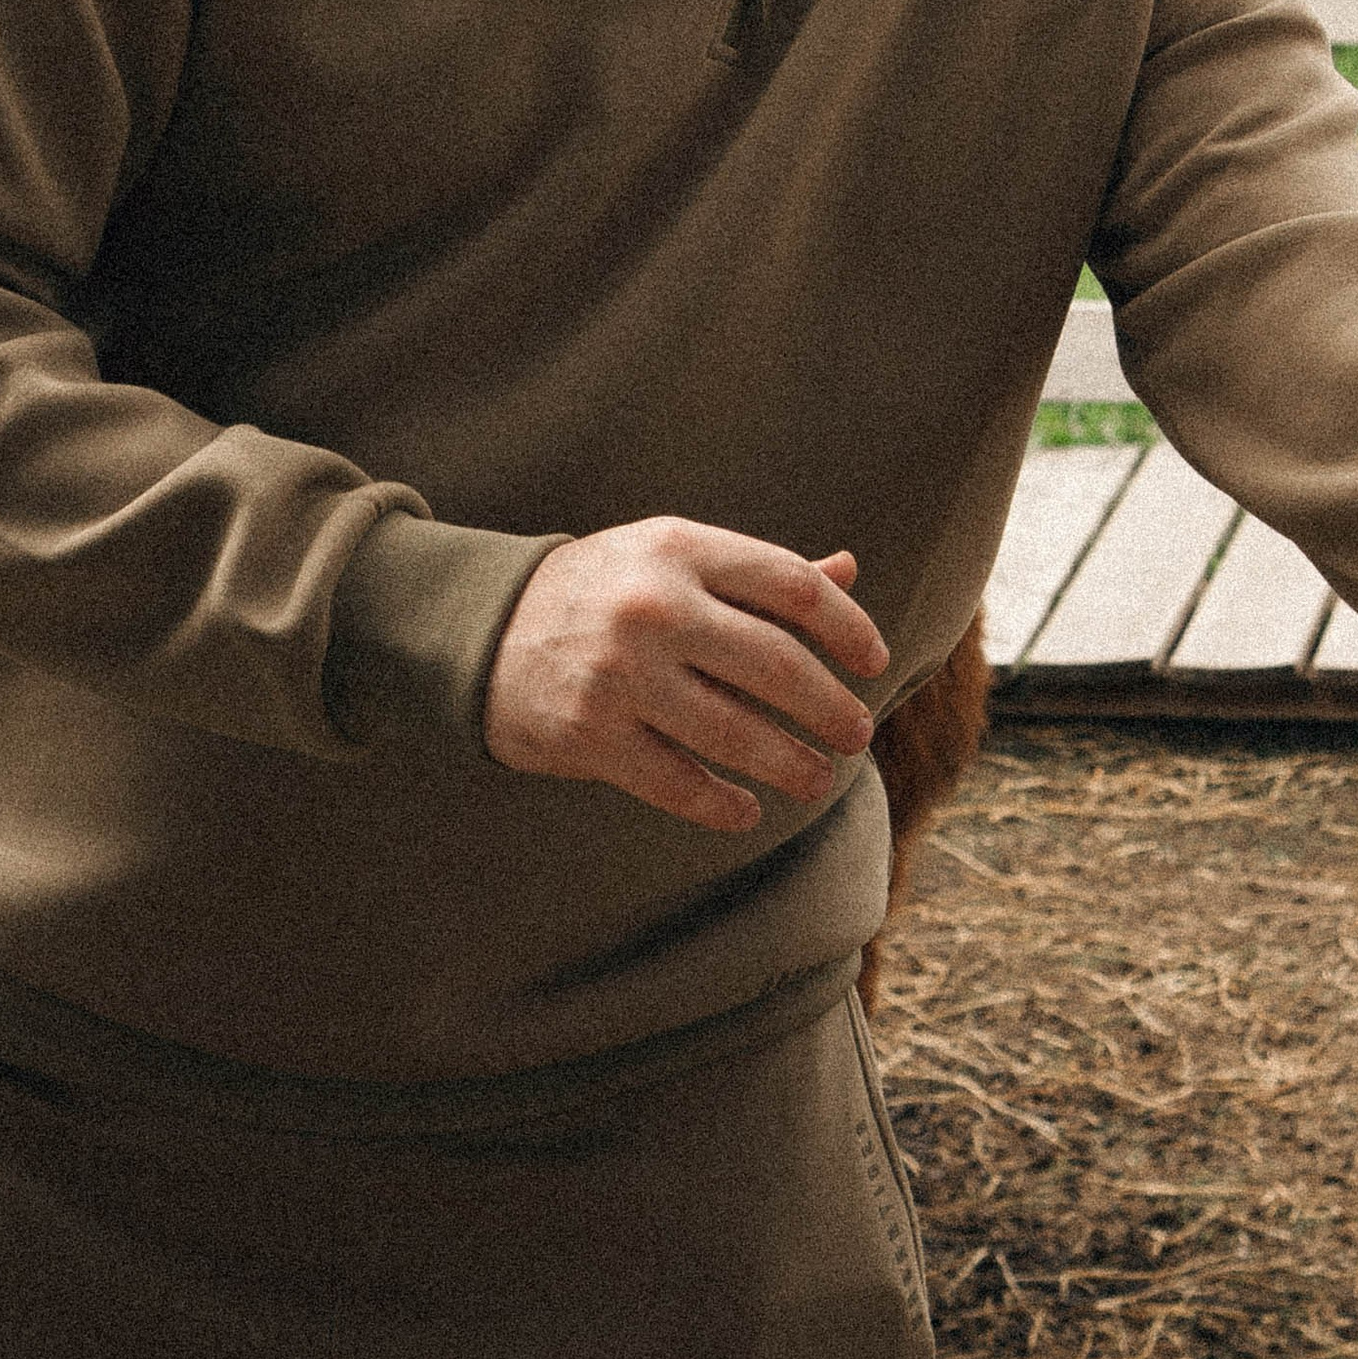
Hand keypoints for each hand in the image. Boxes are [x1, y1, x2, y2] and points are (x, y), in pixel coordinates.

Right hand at [482, 518, 889, 834]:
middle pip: (776, 663)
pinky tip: (746, 811)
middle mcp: (654, 606)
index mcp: (681, 548)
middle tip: (857, 734)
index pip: (792, 585)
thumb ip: (756, 571)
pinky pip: (676, 783)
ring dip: (790, 765)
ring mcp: (621, 673)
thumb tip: (848, 569)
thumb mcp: (672, 556)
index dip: (847, 626)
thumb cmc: (604, 588)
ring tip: (818, 780)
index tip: (875, 661)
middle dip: (830, 707)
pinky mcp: (590, 735)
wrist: (482, 627)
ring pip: (734, 733)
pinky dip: (720, 804)